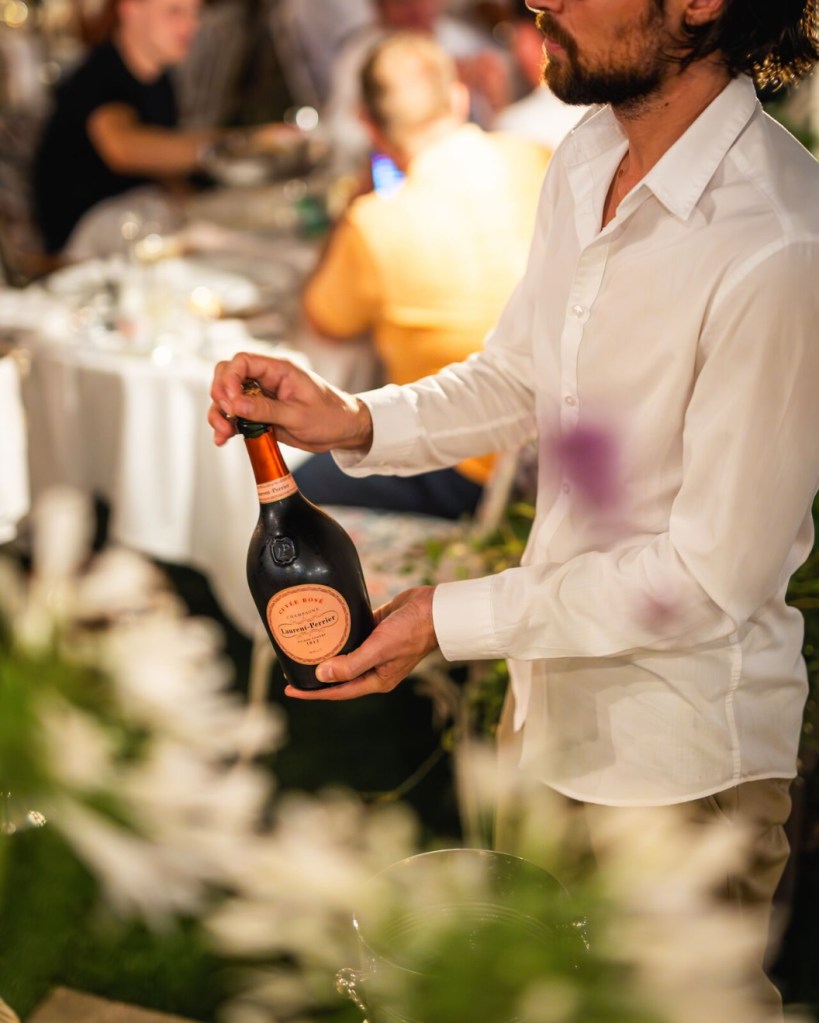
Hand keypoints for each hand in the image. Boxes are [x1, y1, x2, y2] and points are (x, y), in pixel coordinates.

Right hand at [208, 351, 372, 451]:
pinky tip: (223, 439)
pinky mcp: (259, 414)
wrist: (343, 431)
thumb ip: (266, 409)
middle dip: (220, 394)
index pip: (242, 361)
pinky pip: (235, 415)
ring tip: (223, 433)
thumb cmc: (330, 416)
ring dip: (220, 413)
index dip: (230, 378)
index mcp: (278, 370)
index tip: (231, 401)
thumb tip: (236, 404)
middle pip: (228, 375)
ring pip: (227, 397)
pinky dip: (226, 425)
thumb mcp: (299, 415)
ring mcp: (260, 397)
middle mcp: (266, 380)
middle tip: (227, 415)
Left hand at [285, 587, 438, 700]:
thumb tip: (322, 676)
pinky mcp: (377, 629)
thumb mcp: (379, 650)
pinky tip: (325, 624)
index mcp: (377, 679)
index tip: (290, 689)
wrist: (436, 610)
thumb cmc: (412, 633)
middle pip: (339, 675)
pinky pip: (353, 633)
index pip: (338, 691)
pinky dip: (340, 630)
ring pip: (345, 653)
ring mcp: (376, 648)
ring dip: (327, 651)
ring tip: (303, 646)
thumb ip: (351, 664)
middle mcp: (374, 667)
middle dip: (316, 674)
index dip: (314, 692)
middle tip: (291, 668)